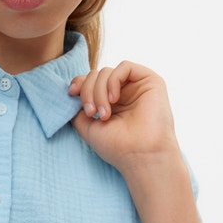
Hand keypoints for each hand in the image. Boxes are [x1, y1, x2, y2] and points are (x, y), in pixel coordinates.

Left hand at [69, 61, 179, 175]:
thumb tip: (72, 93)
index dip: (79, 83)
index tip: (71, 94)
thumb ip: (77, 110)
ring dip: (98, 91)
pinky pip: (125, 66)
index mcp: (111, 103)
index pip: (91, 81)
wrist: (141, 155)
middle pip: (96, 75)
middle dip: (88, 91)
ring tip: (104, 114)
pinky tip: (114, 99)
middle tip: (91, 113)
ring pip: (107, 71)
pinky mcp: (150, 81)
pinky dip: (113, 81)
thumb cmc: (117, 146)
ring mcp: (137, 86)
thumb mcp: (88, 127)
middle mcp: (124, 93)